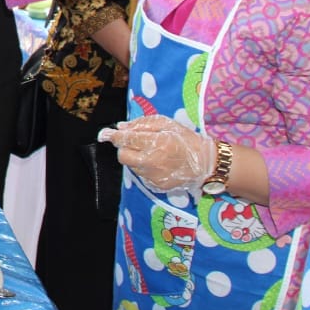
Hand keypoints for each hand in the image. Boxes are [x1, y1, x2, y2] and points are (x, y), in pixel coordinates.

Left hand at [98, 114, 215, 192]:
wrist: (205, 163)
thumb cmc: (186, 139)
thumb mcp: (167, 124)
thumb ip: (142, 124)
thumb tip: (121, 127)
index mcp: (157, 143)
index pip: (127, 140)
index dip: (113, 136)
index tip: (104, 134)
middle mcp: (153, 162)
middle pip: (123, 156)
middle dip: (123, 148)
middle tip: (131, 142)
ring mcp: (154, 176)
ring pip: (131, 166)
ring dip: (134, 157)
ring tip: (150, 152)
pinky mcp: (156, 186)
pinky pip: (141, 175)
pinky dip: (143, 167)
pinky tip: (156, 163)